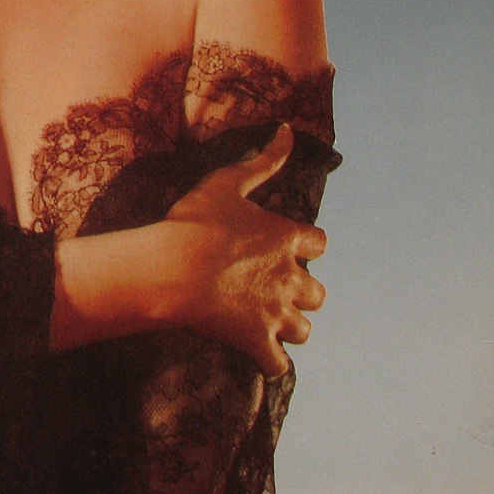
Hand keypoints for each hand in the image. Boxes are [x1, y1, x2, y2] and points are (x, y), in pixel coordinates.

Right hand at [161, 123, 326, 376]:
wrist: (173, 268)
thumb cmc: (196, 221)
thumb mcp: (228, 180)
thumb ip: (264, 160)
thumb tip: (288, 130)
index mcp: (285, 238)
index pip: (319, 243)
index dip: (305, 246)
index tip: (285, 247)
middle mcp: (289, 277)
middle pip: (316, 293)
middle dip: (300, 291)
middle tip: (271, 287)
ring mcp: (275, 312)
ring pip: (302, 329)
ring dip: (288, 325)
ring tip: (264, 319)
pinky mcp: (257, 341)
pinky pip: (278, 364)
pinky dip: (270, 361)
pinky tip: (254, 352)